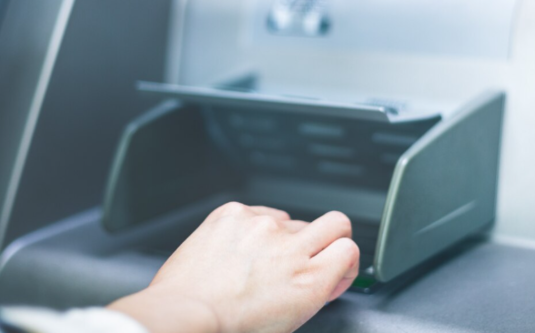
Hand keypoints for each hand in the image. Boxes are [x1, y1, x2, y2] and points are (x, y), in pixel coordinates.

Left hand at [108, 202, 359, 332]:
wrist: (184, 314)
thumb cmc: (229, 327)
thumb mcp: (289, 320)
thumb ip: (313, 288)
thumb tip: (323, 272)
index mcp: (310, 281)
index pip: (350, 248)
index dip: (343, 259)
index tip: (332, 267)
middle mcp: (291, 247)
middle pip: (335, 222)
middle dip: (329, 236)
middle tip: (307, 254)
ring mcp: (262, 226)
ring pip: (290, 219)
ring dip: (280, 236)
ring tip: (254, 261)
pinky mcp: (235, 213)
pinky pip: (256, 212)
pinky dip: (250, 227)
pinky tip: (235, 249)